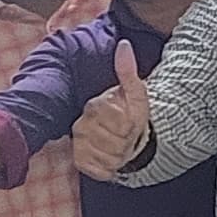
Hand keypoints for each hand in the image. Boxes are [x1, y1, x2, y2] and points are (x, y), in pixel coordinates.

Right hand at [71, 42, 151, 180]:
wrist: (128, 138)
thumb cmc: (132, 115)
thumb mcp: (137, 94)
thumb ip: (128, 71)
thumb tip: (124, 45)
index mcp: (95, 105)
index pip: (117, 122)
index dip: (129, 126)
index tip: (131, 124)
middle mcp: (81, 124)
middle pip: (113, 142)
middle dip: (126, 143)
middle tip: (127, 137)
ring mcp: (79, 143)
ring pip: (107, 157)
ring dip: (120, 156)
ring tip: (121, 148)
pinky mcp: (80, 161)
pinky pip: (99, 171)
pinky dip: (110, 169)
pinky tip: (112, 160)